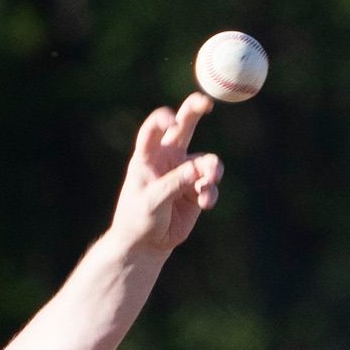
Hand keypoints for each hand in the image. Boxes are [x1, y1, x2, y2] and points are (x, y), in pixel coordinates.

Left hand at [106, 93, 222, 258]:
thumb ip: (174, 182)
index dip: (164, 119)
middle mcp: (168, 158)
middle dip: (196, 109)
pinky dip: (210, 193)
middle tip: (207, 104)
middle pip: (185, 124)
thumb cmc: (138, 219)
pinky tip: (205, 204)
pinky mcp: (197, 189)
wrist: (147, 244)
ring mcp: (185, 172)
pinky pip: (210, 185)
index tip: (173, 122)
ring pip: (206, 160)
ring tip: (209, 180)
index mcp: (148, 156)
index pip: (154, 128)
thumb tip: (200, 169)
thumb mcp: (152, 200)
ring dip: (211, 169)